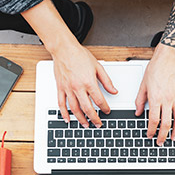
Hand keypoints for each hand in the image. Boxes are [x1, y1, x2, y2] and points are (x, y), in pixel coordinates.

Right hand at [20, 0, 116, 127]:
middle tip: (98, 124)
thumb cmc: (79, 55)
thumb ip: (106, 81)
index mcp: (89, 82)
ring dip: (81, 119)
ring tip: (86, 125)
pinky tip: (68, 119)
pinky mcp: (60, 88)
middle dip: (94, 118)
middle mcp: (78, 87)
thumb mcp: (98, 66)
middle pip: (87, 108)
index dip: (105, 108)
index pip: (99, 100)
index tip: (107, 111)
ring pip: (74, 108)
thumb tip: (114, 91)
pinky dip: (64, 113)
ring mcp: (68, 88)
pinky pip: (61, 104)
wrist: (64, 49)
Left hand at [135, 44, 174, 145]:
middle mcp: (167, 99)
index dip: (151, 130)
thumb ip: (140, 100)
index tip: (149, 135)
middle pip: (166, 123)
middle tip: (160, 142)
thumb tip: (137, 112)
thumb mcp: (143, 84)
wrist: (168, 57)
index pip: (153, 120)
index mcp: (155, 98)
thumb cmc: (156, 68)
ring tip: (174, 138)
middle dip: (163, 135)